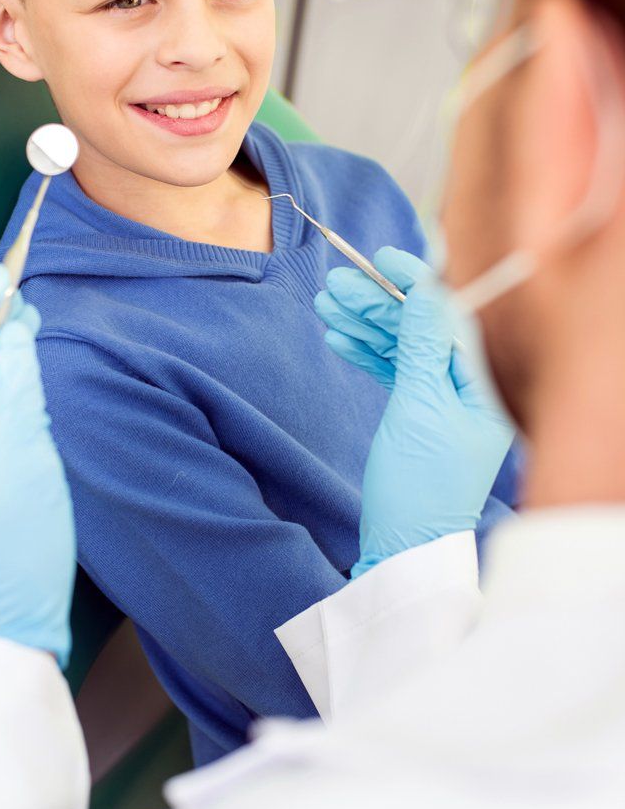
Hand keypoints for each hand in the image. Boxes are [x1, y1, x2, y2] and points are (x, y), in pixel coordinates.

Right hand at [315, 247, 513, 574]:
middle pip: (422, 329)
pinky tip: (339, 338)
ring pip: (404, 348)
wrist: (404, 552)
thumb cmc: (418, 489)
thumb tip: (426, 290)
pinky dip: (368, 355)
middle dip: (378, 304)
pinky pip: (396, 374)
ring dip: (366, 325)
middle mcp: (468, 390)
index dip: (415, 282)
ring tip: (326, 305)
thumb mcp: (417, 410)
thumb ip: (420, 347)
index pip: (449, 317)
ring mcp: (443, 405)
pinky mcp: (419, 419)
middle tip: (335, 283)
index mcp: (483, 387)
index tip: (381, 256)